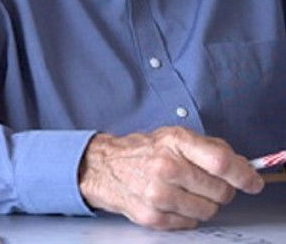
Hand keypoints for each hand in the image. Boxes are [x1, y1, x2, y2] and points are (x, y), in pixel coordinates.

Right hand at [78, 126, 263, 230]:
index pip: (220, 161)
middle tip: (211, 184)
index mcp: (175, 141)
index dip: (242, 174)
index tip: (253, 181)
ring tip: (188, 191)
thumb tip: (240, 166)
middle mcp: (166, 166)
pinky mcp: (153, 217)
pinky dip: (189, 215)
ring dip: (205, 203)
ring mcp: (158, 194)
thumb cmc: (145, 150)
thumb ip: (209, 148)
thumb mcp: (174, 137)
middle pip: (219, 190)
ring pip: (208, 210)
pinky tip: (175, 201)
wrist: (106, 167)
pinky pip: (191, 223)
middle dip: (222, 189)